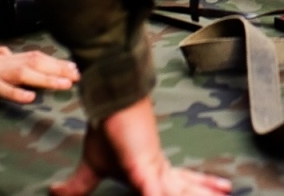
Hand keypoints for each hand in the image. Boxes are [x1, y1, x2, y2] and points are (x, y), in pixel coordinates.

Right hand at [0, 46, 78, 103]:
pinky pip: (1, 89)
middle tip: (77, 76)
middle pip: (36, 62)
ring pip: (24, 73)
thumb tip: (7, 50)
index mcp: (8, 57)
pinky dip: (15, 92)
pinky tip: (30, 97)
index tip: (76, 69)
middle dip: (58, 69)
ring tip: (63, 85)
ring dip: (45, 79)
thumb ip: (0, 54)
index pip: (38, 57)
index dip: (57, 63)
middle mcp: (5, 62)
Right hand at [49, 95, 230, 195]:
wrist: (107, 97)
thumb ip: (78, 185)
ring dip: (193, 194)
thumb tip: (54, 193)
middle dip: (205, 191)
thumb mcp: (92, 165)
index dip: (200, 186)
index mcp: (152, 169)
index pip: (181, 183)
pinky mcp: (142, 166)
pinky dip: (162, 195)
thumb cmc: (104, 127)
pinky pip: (154, 191)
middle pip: (186, 187)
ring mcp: (152, 168)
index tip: (223, 188)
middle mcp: (158, 169)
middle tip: (229, 192)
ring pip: (177, 191)